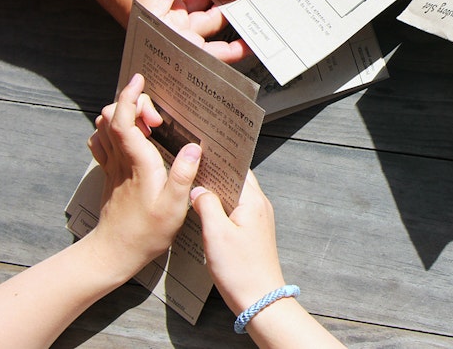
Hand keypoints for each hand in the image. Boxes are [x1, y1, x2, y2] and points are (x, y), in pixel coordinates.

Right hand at [83, 0, 250, 63]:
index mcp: (163, 29)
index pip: (201, 50)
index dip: (228, 51)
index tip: (250, 46)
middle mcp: (165, 28)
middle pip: (205, 31)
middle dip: (228, 19)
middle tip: (254, 9)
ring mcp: (165, 17)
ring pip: (201, 15)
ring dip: (217, 1)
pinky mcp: (165, 5)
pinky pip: (191, 3)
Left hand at [86, 73, 201, 276]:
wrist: (114, 253)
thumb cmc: (145, 233)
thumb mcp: (173, 206)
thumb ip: (183, 174)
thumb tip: (195, 147)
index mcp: (137, 163)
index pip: (124, 119)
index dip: (129, 97)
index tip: (140, 81)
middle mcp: (120, 160)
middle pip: (111, 117)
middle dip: (130, 104)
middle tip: (155, 117)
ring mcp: (111, 167)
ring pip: (103, 128)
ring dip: (120, 115)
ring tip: (144, 122)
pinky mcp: (110, 174)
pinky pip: (101, 143)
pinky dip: (110, 131)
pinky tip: (128, 138)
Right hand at [191, 173, 285, 314]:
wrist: (260, 299)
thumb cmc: (240, 270)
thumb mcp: (216, 234)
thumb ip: (206, 205)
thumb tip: (198, 190)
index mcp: (253, 200)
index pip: (237, 168)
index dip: (218, 160)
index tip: (200, 154)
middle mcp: (259, 206)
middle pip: (236, 180)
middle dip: (215, 175)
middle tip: (192, 171)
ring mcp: (258, 219)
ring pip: (235, 196)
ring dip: (217, 193)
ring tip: (195, 190)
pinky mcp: (253, 232)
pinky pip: (236, 211)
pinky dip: (221, 209)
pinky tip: (205, 214)